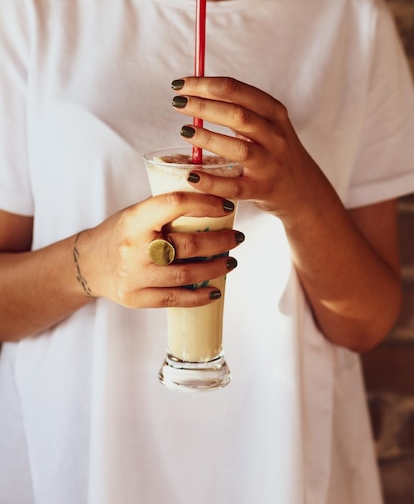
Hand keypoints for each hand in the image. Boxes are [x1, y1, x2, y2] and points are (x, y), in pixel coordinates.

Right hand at [75, 192, 241, 308]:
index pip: (175, 204)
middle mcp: (135, 248)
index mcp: (135, 220)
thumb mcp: (135, 213)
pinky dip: (199, 295)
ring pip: (187, 273)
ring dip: (215, 267)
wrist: (87, 264)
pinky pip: (175, 299)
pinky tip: (214, 289)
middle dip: (220, 241)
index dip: (205, 203)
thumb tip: (209, 204)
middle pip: (188, 244)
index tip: (226, 206)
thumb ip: (165, 211)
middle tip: (236, 238)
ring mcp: (136, 276)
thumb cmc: (118, 234)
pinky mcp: (137, 298)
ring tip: (230, 261)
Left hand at [171, 76, 333, 222]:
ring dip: (209, 138)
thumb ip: (238, 108)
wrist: (302, 189)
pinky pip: (234, 187)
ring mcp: (269, 164)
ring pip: (240, 149)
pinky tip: (192, 175)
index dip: (206, 84)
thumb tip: (194, 92)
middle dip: (204, 106)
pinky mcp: (262, 190)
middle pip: (238, 115)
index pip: (236, 90)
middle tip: (177, 102)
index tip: (181, 84)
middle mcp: (274, 136)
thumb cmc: (274, 150)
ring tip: (185, 131)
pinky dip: (212, 182)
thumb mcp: (266, 123)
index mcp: (273, 112)